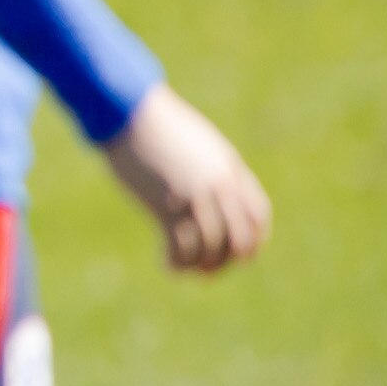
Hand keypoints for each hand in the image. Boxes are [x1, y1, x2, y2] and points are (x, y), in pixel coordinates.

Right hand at [101, 84, 271, 273]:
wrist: (129, 114)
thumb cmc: (157, 126)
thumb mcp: (197, 144)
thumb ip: (210, 167)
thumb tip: (210, 191)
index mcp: (230, 170)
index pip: (258, 215)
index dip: (254, 241)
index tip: (238, 255)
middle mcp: (219, 186)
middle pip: (240, 237)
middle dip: (228, 261)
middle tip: (209, 271)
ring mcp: (194, 196)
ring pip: (211, 247)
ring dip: (200, 265)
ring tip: (184, 268)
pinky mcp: (166, 205)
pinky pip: (181, 246)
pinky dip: (177, 262)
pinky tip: (166, 264)